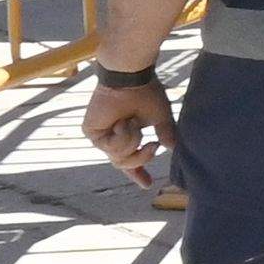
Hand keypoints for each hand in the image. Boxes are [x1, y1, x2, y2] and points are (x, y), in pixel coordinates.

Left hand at [79, 69, 173, 191]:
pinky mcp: (91, 132)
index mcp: (128, 134)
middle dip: (141, 157)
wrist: (130, 79)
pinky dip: (121, 136)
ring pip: (118, 157)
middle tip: (152, 145)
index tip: (147, 185)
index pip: (131, 158)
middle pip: (124, 163)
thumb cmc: (145, 92)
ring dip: (131, 141)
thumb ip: (165, 133)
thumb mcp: (160, 117)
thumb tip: (172, 148)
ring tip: (131, 122)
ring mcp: (101, 135)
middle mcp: (113, 136)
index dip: (139, 172)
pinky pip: (110, 148)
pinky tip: (121, 121)